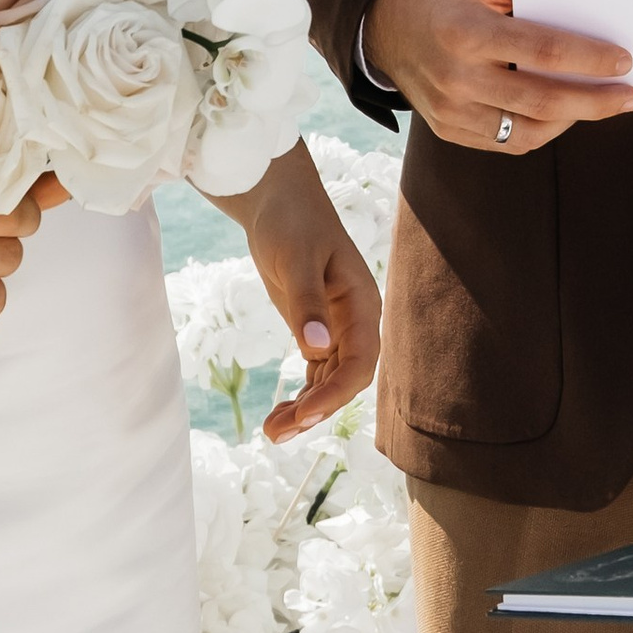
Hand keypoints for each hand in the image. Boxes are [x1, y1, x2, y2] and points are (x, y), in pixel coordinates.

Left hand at [212, 144, 384, 441]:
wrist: (278, 198)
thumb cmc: (292, 221)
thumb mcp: (296, 258)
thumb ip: (307, 303)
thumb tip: (317, 349)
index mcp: (361, 304)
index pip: (361, 362)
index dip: (336, 394)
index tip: (304, 415)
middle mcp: (355, 322)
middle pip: (346, 380)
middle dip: (317, 410)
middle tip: (277, 434)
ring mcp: (336, 328)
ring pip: (329, 382)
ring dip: (305, 410)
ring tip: (271, 433)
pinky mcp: (316, 330)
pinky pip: (315, 374)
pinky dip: (299, 396)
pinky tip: (276, 416)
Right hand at [363, 0, 632, 153]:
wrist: (380, 20)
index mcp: (466, 33)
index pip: (541, 52)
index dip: (588, 59)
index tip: (624, 61)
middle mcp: (456, 77)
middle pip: (541, 100)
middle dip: (594, 101)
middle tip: (630, 96)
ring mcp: (450, 109)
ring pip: (525, 131)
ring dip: (571, 120)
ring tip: (602, 105)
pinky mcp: (447, 128)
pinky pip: (505, 141)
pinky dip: (540, 130)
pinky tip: (563, 114)